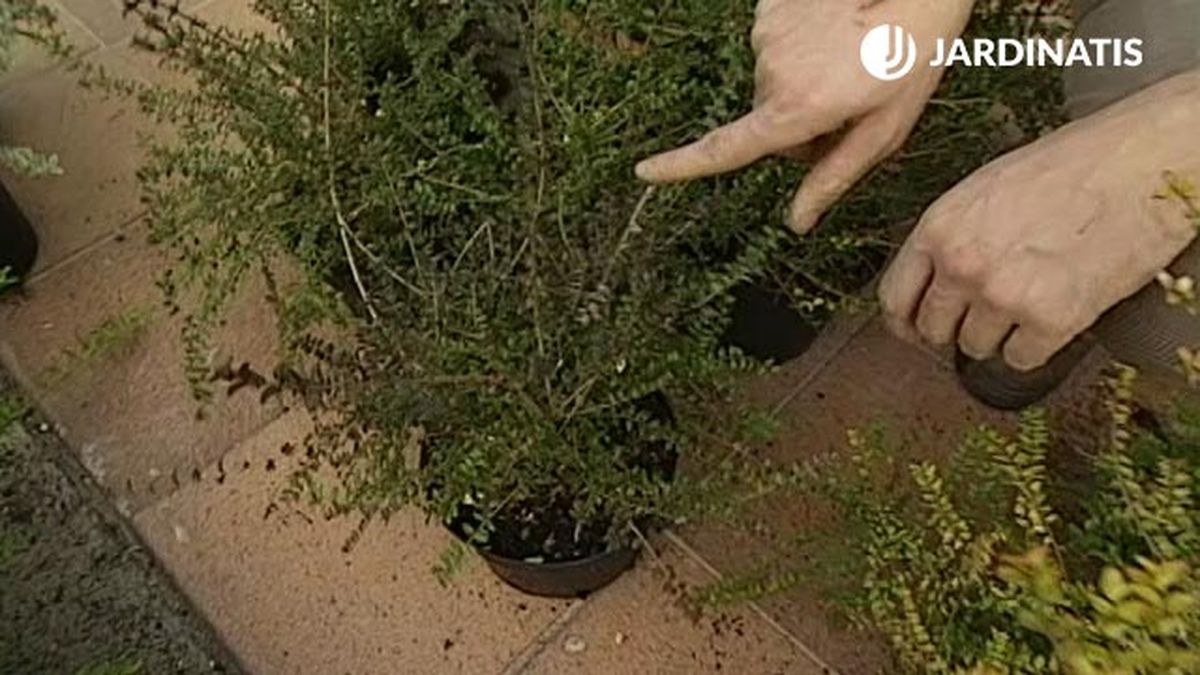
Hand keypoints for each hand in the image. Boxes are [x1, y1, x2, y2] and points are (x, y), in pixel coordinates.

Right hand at [635, 0, 973, 232]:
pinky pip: (777, 46)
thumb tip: (797, 223)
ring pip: (774, 83)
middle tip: (853, 102)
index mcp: (798, 109)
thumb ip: (834, 177)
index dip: (682, 166)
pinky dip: (803, 48)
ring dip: (804, 82)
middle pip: (768, 121)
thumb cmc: (912, 55)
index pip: (726, 148)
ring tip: (851, 60)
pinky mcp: (770, 8)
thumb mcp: (885, 129)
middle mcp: (771, 73)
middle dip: (801, 123)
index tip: (644, 172)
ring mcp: (767, 35)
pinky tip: (838, 35)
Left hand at [880, 70, 1199, 370]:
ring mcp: (1003, 295)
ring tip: (1030, 303)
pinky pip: (1022, 360)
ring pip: (976, 349)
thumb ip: (953, 234)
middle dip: (954, 330)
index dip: (904, 322)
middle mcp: (962, 265)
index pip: (893, 298)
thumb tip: (935, 277)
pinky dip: (1036, 348)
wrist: (1146, 160)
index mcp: (940, 227)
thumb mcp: (989, 188)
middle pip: (933, 330)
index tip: (915, 331)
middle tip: (983, 318)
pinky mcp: (1050, 320)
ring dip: (998, 337)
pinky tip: (1055, 316)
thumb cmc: (1075, 163)